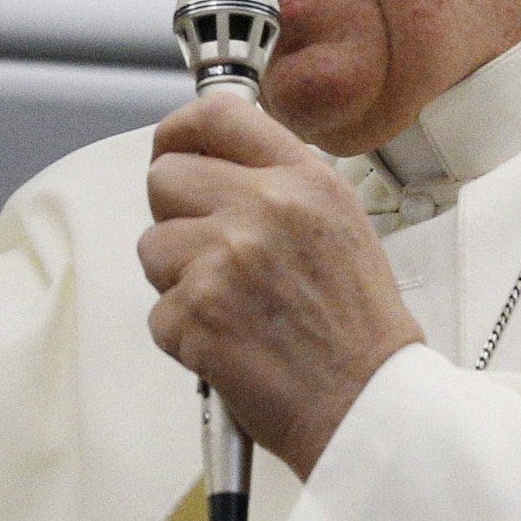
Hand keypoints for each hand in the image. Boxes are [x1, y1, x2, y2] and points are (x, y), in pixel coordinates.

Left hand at [138, 94, 424, 477]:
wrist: (369, 404)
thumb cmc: (358, 330)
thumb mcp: (340, 224)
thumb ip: (279, 188)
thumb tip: (214, 167)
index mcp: (303, 179)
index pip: (217, 116)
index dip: (180, 131)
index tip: (173, 149)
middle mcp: (263, 207)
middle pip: (164, 178)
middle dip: (175, 218)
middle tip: (209, 255)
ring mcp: (225, 258)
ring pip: (152, 248)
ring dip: (178, 282)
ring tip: (232, 309)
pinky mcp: (197, 312)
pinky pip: (158, 312)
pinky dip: (185, 336)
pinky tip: (231, 344)